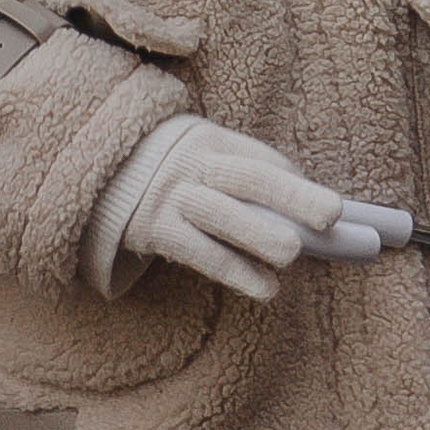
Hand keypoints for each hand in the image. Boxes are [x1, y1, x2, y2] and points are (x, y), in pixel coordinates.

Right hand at [118, 121, 361, 301]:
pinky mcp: (156, 230)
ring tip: (293, 255)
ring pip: (225, 216)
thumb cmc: (168, 168)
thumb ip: (242, 171)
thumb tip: (303, 202)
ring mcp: (173, 197)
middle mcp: (194, 165)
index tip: (332, 208)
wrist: (98, 171)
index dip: (295, 181)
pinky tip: (266, 289)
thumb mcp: (200, 153)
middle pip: (250, 178)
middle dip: (293, 196)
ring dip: (261, 236)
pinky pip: (201, 253)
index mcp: (210, 140)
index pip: (260, 158)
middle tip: (331, 214)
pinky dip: (236, 271)